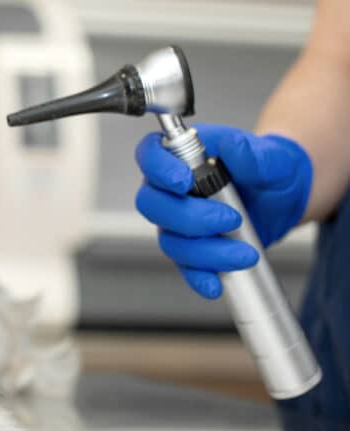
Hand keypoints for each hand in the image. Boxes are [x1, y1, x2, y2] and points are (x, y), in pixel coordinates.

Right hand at [134, 124, 311, 298]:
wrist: (282, 197)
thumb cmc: (268, 168)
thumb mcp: (270, 156)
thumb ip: (252, 152)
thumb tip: (233, 146)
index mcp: (180, 156)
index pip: (149, 155)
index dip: (158, 168)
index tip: (184, 181)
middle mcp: (169, 190)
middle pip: (152, 204)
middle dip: (188, 217)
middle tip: (229, 219)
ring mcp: (177, 221)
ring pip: (169, 240)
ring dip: (204, 251)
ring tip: (245, 253)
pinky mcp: (191, 249)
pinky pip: (184, 267)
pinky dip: (198, 277)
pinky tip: (215, 284)